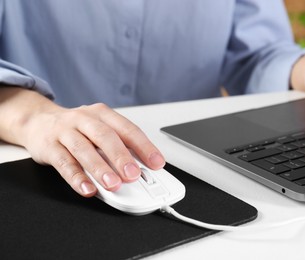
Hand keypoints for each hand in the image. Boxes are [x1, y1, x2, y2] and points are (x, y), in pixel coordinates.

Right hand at [0, 87, 164, 196]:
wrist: (38, 120)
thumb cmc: (76, 128)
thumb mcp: (99, 129)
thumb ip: (118, 146)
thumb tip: (141, 167)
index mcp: (103, 114)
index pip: (128, 129)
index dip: (144, 146)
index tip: (157, 163)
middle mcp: (85, 119)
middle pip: (106, 136)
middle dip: (121, 157)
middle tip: (134, 175)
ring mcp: (66, 131)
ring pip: (84, 149)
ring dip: (100, 168)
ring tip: (113, 184)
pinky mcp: (49, 146)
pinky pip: (64, 163)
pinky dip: (76, 178)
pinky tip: (87, 188)